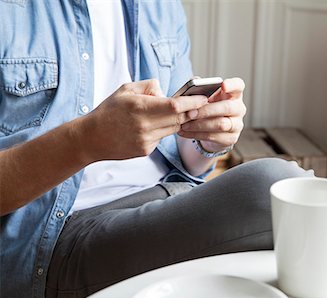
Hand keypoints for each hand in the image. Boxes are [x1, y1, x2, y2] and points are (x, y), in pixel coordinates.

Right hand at [79, 79, 207, 161]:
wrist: (91, 138)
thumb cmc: (108, 111)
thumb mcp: (126, 90)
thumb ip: (149, 86)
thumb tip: (166, 91)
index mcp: (140, 108)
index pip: (175, 106)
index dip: (192, 102)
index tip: (203, 98)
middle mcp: (145, 126)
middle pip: (179, 119)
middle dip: (190, 111)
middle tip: (197, 105)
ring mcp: (146, 141)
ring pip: (173, 129)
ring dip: (177, 121)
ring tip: (171, 113)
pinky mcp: (146, 150)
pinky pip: (162, 138)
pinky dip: (163, 130)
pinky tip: (151, 126)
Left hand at [178, 78, 245, 151]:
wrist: (209, 128)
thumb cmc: (207, 107)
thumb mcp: (204, 96)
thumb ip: (200, 88)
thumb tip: (194, 82)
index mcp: (234, 94)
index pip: (238, 86)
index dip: (232, 85)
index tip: (223, 85)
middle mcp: (238, 108)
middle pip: (227, 107)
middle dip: (207, 110)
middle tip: (190, 113)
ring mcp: (237, 124)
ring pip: (221, 124)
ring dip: (200, 125)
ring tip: (185, 125)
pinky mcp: (231, 138)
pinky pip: (214, 137)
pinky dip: (197, 135)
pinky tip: (186, 132)